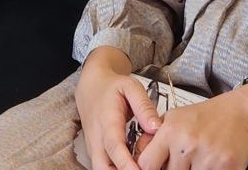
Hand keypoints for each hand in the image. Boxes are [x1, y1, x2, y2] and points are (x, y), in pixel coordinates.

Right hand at [76, 47, 160, 169]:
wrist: (91, 86)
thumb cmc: (111, 86)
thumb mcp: (130, 87)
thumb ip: (144, 106)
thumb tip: (156, 128)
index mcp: (106, 121)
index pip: (114, 147)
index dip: (126, 163)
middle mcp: (97, 137)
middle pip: (103, 167)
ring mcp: (94, 146)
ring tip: (141, 167)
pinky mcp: (95, 152)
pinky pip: (103, 167)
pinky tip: (133, 166)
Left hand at [135, 84, 247, 169]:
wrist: (242, 110)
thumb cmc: (209, 115)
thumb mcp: (176, 118)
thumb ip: (157, 138)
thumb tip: (140, 158)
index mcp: (170, 130)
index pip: (146, 164)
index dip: (147, 169)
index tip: (154, 168)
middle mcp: (187, 144)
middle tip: (184, 162)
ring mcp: (206, 157)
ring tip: (198, 162)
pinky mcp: (226, 167)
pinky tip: (210, 164)